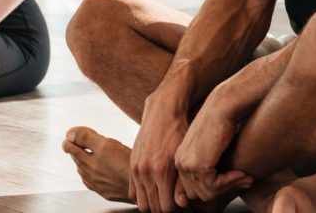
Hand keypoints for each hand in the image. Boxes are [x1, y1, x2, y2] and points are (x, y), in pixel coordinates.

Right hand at [129, 97, 189, 211]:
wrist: (162, 112)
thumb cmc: (177, 132)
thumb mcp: (183, 157)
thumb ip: (181, 183)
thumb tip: (182, 204)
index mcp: (161, 172)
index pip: (166, 207)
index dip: (175, 209)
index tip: (182, 205)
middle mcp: (146, 172)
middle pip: (153, 207)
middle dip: (164, 209)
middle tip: (173, 203)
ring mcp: (137, 169)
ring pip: (141, 202)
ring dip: (152, 204)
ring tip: (163, 199)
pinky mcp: (132, 164)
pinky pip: (132, 191)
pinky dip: (142, 196)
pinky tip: (152, 191)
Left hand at [174, 89, 252, 204]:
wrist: (223, 107)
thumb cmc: (222, 126)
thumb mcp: (214, 153)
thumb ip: (212, 174)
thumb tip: (217, 196)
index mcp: (181, 160)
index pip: (194, 190)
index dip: (216, 188)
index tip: (236, 179)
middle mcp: (180, 163)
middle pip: (199, 194)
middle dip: (223, 189)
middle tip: (243, 179)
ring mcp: (186, 164)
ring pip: (207, 193)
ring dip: (229, 186)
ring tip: (244, 176)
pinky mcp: (196, 164)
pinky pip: (214, 186)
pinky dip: (230, 182)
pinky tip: (242, 173)